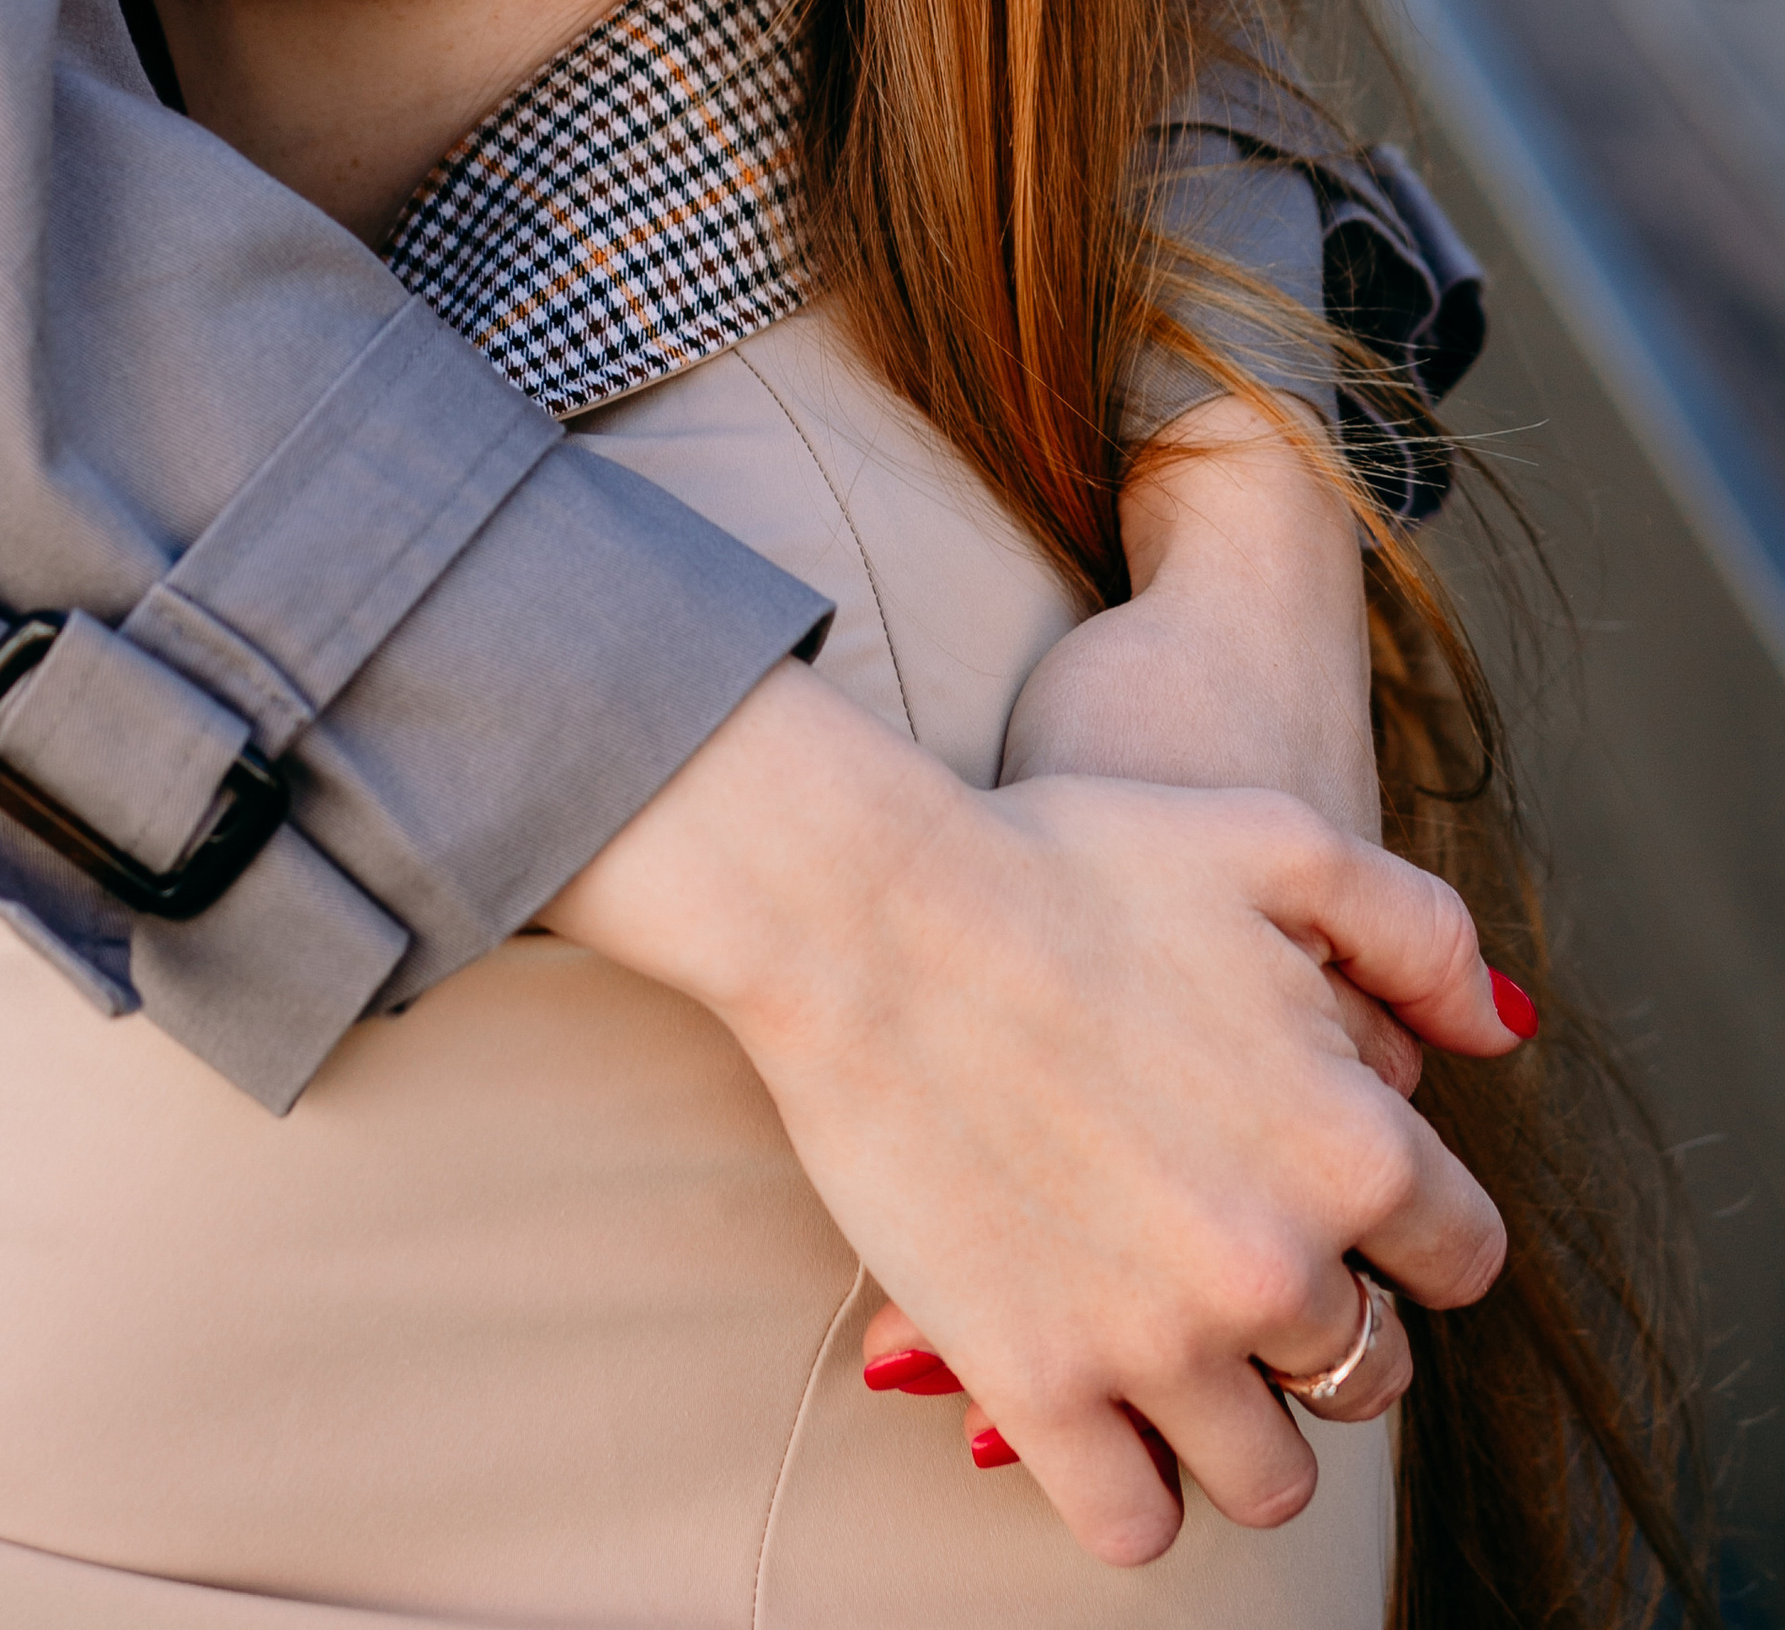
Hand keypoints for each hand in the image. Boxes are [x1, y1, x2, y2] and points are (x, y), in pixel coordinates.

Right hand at [545, 663, 1519, 1565]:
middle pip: (1363, 1372)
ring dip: (1236, 1423)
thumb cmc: (1065, 859)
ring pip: (1266, 1478)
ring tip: (1173, 1348)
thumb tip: (1502, 1038)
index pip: (1461, 1261)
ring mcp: (1156, 1341)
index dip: (1405, 1229)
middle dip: (1312, 1320)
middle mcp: (1277, 1265)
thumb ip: (1418, 933)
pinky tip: (1100, 1415)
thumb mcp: (1276, 841)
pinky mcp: (1037, 1386)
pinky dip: (1129, 1491)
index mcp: (1353, 1143)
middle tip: (1227, 1251)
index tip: (1334, 1201)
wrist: (865, 908)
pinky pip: (1133, 1527)